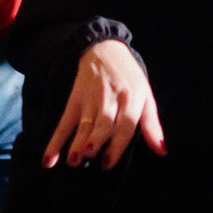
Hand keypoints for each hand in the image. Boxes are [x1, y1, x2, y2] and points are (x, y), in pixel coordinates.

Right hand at [43, 39, 164, 169]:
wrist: (104, 49)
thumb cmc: (129, 78)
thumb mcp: (145, 96)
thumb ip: (152, 125)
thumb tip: (162, 152)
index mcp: (131, 97)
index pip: (126, 122)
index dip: (118, 143)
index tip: (109, 162)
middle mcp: (111, 97)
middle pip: (103, 121)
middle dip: (96, 138)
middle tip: (90, 154)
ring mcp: (91, 98)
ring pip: (84, 123)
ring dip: (76, 141)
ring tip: (73, 160)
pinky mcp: (75, 100)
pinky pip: (65, 122)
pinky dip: (56, 140)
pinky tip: (49, 159)